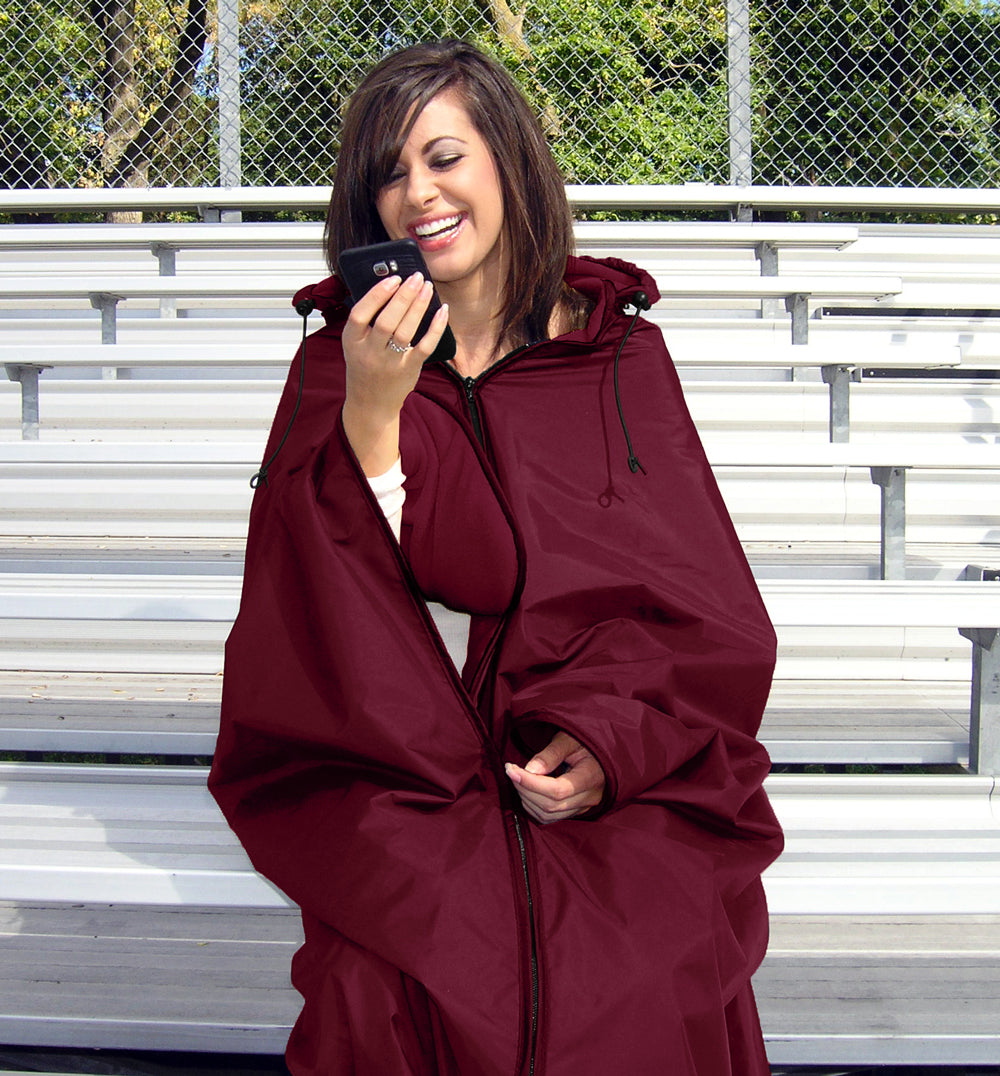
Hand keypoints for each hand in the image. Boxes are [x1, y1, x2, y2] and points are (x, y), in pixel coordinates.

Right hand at [341, 272, 449, 474]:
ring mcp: (390, 363)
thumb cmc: (364, 367)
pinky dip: (435, 327)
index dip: (376, 295)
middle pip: (387, 320)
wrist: (370, 403)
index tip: (392, 279)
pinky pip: (425, 346)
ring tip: (427, 287)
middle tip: (416, 277)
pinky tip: (442, 311)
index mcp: (352, 341)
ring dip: (419, 306)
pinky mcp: (409, 369)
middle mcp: (369, 352)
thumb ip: (365, 320)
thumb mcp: (354, 344)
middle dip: (404, 296)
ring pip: (406, 331)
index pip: (360, 314)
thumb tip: (388, 287)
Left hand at [505, 731, 605, 823]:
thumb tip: (530, 770)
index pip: (558, 790)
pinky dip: (533, 806)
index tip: (510, 768)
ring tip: (518, 778)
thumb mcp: (569, 739)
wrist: (599, 751)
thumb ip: (551, 754)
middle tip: (511, 770)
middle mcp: (590, 796)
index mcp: (591, 776)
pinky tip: (527, 790)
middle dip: (525, 788)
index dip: (530, 782)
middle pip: (550, 805)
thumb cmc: (584, 741)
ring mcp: (584, 807)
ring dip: (527, 799)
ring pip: (548, 815)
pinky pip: (551, 817)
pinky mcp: (576, 811)